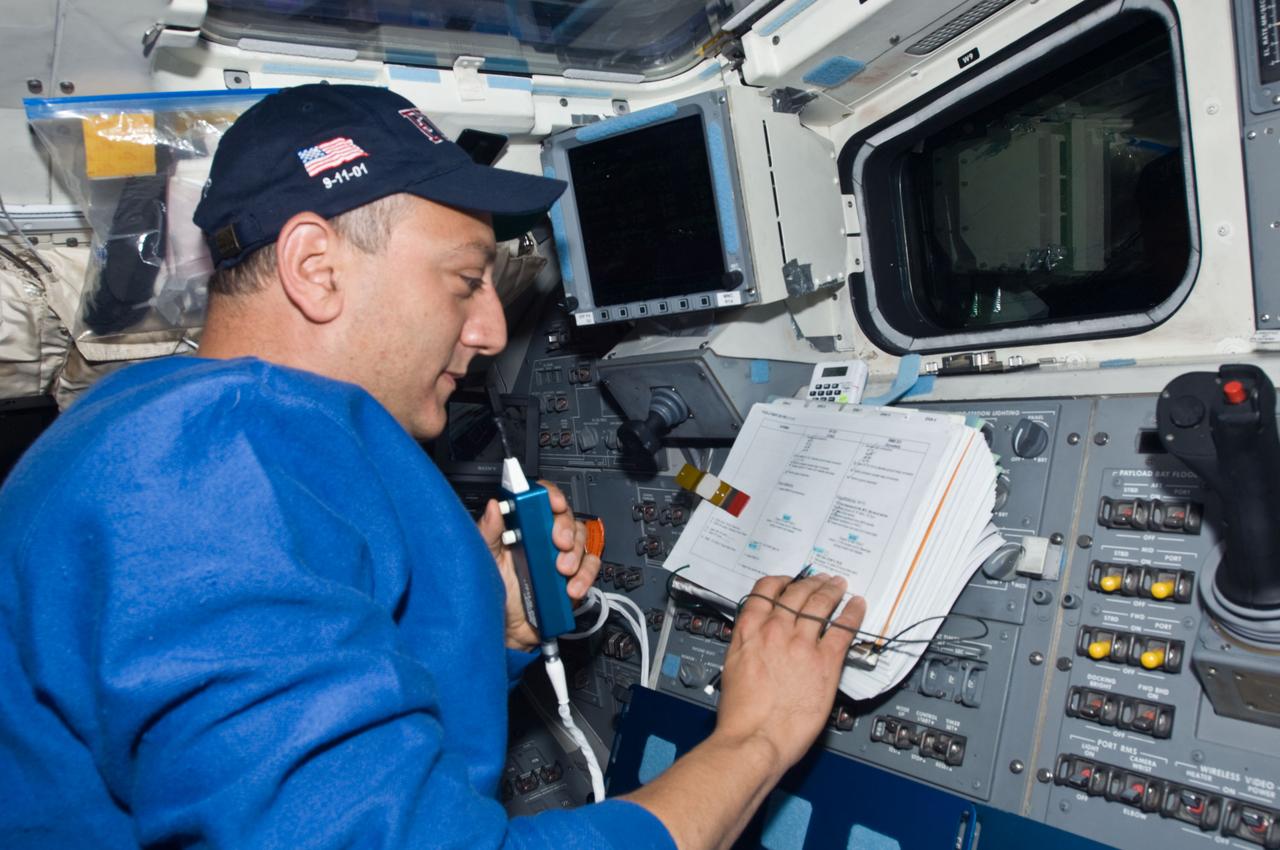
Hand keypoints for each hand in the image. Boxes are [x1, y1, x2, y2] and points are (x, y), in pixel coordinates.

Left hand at [477, 480, 600, 650]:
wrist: (507, 630)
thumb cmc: (494, 592)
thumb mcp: (485, 559)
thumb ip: (489, 532)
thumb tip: (495, 506)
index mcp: (523, 529)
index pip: (541, 501)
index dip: (550, 495)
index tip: (552, 502)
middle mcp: (544, 540)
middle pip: (566, 518)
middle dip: (565, 528)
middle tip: (558, 542)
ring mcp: (561, 558)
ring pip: (582, 541)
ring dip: (576, 553)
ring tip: (561, 570)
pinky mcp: (574, 577)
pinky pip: (590, 568)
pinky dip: (585, 575)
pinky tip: (571, 587)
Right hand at [713, 574, 865, 769]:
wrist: (755, 738)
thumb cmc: (741, 714)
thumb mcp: (732, 668)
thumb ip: (746, 646)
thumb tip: (754, 640)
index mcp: (750, 631)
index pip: (765, 590)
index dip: (781, 581)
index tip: (789, 580)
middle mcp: (776, 630)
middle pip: (797, 593)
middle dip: (811, 582)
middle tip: (821, 579)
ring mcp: (802, 644)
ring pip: (820, 604)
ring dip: (831, 590)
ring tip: (839, 585)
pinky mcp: (826, 662)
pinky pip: (843, 629)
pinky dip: (852, 613)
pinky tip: (857, 606)